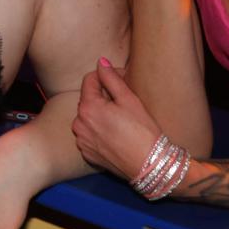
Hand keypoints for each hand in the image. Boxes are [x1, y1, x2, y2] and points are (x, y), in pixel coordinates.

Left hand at [72, 60, 161, 179]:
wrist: (149, 166)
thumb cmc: (143, 131)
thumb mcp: (129, 100)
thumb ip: (111, 78)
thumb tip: (101, 62)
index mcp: (87, 107)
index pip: (90, 80)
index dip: (107, 76)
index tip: (122, 79)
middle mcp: (79, 124)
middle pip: (88, 99)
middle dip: (103, 96)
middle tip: (125, 102)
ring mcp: (82, 141)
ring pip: (88, 118)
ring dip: (100, 114)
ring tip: (121, 120)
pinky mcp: (87, 154)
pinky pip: (89, 135)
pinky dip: (99, 132)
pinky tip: (116, 135)